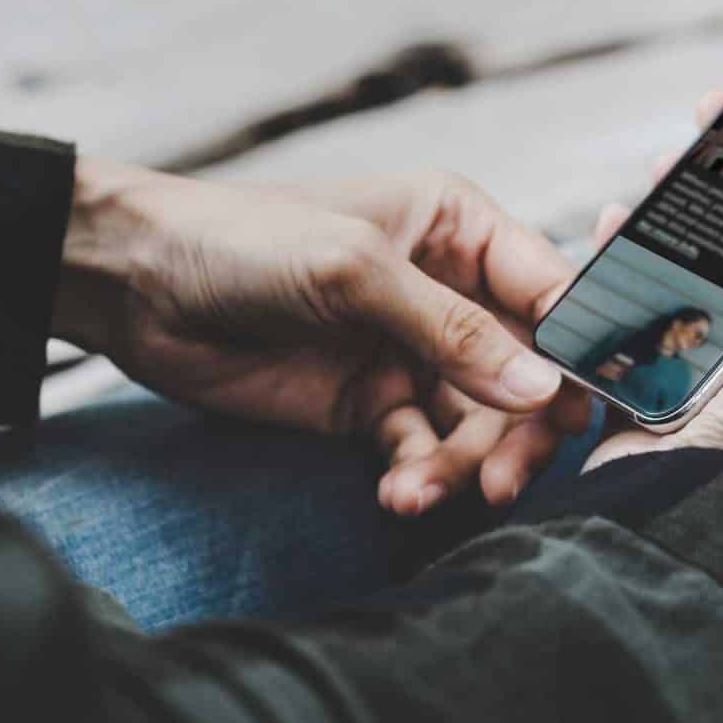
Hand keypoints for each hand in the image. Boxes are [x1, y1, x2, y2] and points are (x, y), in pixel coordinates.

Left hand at [51, 163, 591, 512]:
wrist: (135, 286)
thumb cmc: (242, 241)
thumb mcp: (355, 272)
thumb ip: (451, 332)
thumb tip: (542, 388)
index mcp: (459, 228)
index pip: (551, 291)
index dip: (580, 351)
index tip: (587, 410)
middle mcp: (447, 290)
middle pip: (525, 373)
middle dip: (521, 429)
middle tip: (504, 480)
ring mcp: (410, 351)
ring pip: (478, 423)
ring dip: (463, 464)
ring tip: (421, 493)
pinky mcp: (368, 405)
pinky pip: (421, 450)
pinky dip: (418, 476)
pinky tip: (395, 494)